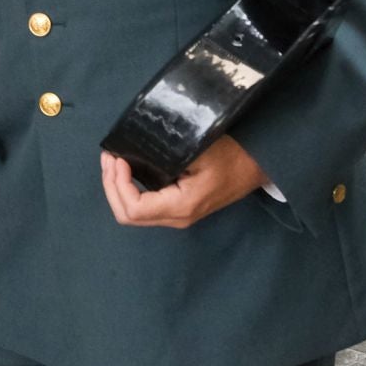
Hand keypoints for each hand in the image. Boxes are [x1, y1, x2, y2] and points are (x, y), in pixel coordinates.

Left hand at [100, 136, 268, 228]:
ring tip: (113, 160)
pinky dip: (129, 190)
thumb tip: (131, 149)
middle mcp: (177, 217)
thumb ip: (165, 153)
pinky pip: (144, 207)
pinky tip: (126, 169)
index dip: (117, 184)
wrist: (257, 165)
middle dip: (111, 185)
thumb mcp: (198, 148)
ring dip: (117, 188)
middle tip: (109, 156)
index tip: (117, 158)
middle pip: (128, 215)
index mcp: (182, 205)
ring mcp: (178, 216)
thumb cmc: (230, 154)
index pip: (134, 209)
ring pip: (133, 214)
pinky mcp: (178, 209)